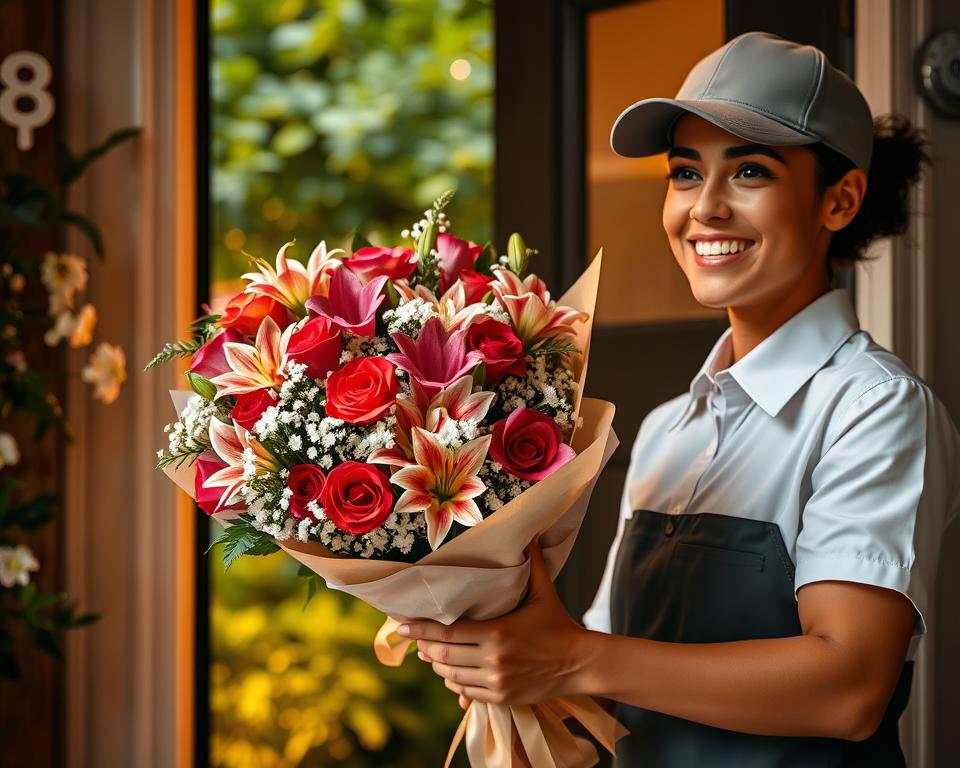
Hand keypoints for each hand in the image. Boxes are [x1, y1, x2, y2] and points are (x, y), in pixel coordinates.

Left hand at [397, 537, 590, 706]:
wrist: (579, 663)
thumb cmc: (558, 624)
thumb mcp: (543, 592)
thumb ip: (533, 563)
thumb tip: (529, 533)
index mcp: (497, 633)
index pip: (447, 632)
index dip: (421, 629)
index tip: (401, 625)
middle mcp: (492, 660)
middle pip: (443, 655)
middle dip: (424, 647)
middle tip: (412, 637)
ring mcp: (496, 682)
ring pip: (451, 676)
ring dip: (436, 665)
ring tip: (428, 653)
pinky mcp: (500, 698)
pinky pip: (465, 692)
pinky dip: (454, 682)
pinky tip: (450, 672)